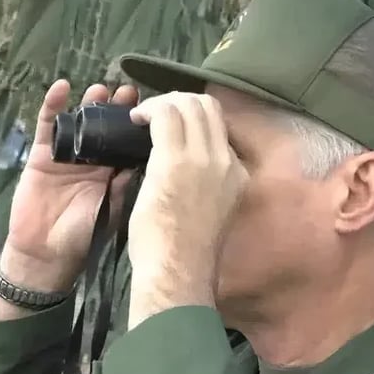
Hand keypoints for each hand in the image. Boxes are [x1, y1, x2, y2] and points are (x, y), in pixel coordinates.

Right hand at [0, 80, 137, 292]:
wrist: (46, 253)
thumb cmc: (82, 235)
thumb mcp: (111, 210)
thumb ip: (123, 185)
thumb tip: (147, 160)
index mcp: (112, 172)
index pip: (127, 141)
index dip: (137, 123)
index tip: (151, 107)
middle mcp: (92, 159)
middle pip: (105, 126)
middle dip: (116, 108)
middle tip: (128, 92)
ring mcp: (66, 155)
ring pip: (79, 121)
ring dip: (89, 103)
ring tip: (101, 89)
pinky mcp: (42, 155)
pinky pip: (47, 127)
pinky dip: (52, 106)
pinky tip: (61, 88)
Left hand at [126, 92, 248, 327]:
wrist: (177, 272)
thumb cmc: (184, 253)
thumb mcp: (209, 211)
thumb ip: (204, 185)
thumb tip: (182, 170)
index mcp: (238, 175)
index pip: (221, 127)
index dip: (195, 116)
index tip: (172, 124)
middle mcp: (227, 161)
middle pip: (209, 106)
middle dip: (179, 101)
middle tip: (156, 113)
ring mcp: (203, 159)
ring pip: (189, 104)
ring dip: (163, 103)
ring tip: (144, 116)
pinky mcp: (175, 161)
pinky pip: (164, 116)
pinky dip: (148, 110)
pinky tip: (135, 119)